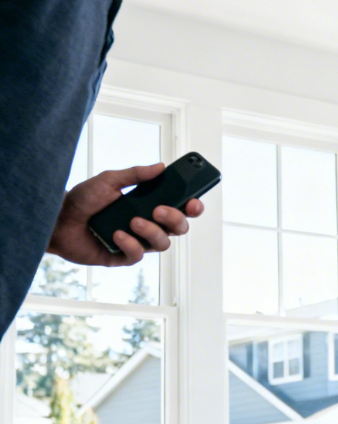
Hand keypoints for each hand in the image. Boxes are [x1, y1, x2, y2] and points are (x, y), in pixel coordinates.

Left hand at [47, 163, 204, 266]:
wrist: (57, 219)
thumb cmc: (83, 199)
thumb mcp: (109, 180)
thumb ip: (135, 174)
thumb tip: (160, 166)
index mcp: (148, 205)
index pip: (179, 207)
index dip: (192, 206)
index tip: (193, 201)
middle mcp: (147, 224)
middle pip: (179, 227)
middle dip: (175, 219)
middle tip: (159, 210)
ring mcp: (136, 241)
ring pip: (163, 243)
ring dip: (152, 232)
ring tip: (133, 222)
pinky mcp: (122, 256)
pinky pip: (138, 255)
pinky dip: (131, 244)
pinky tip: (117, 235)